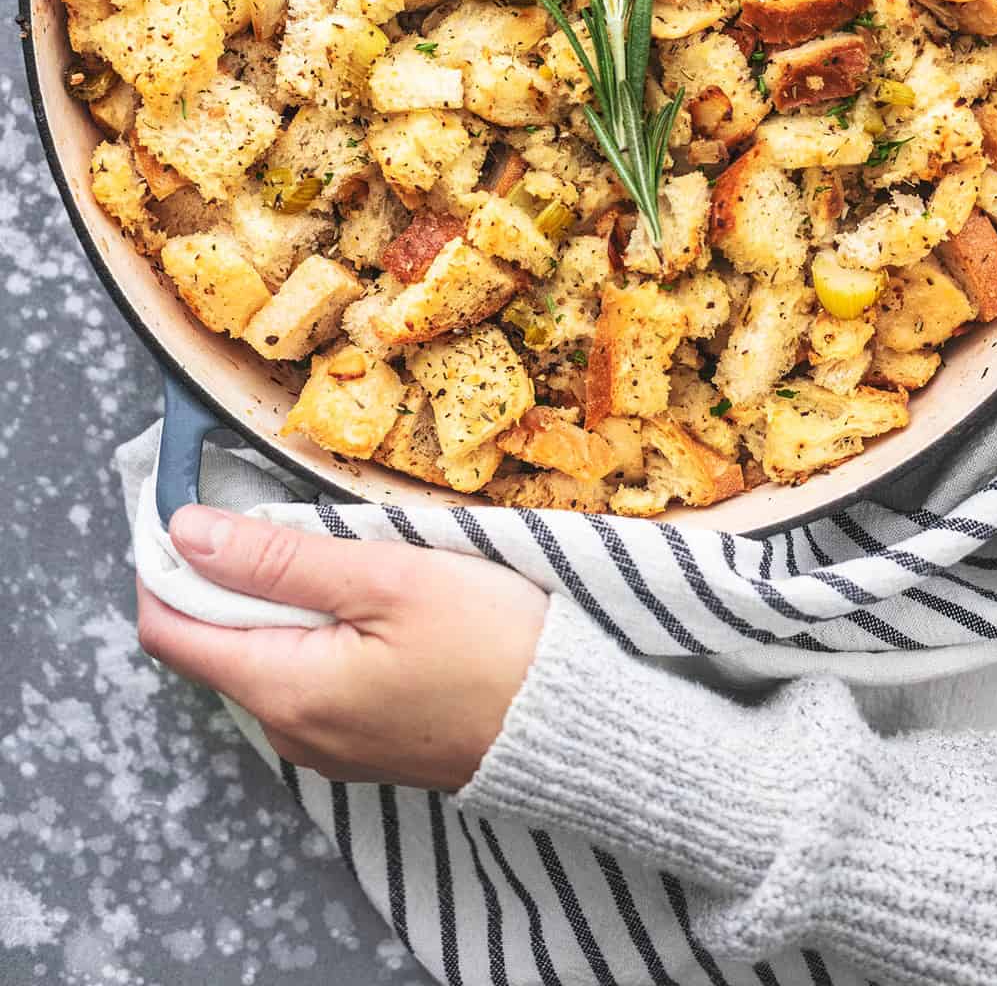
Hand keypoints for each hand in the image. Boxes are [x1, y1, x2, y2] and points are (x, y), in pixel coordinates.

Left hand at [137, 505, 546, 789]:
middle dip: (234, 573)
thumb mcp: (385, 578)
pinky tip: (372, 597)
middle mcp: (291, 731)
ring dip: (284, 598)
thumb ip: (280, 558)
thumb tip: (186, 531)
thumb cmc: (494, 642)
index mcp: (283, 689)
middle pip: (218, 640)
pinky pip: (311, 676)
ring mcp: (329, 743)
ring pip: (268, 654)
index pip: (170, 629)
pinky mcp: (367, 741)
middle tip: (292, 512)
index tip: (194, 502)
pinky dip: (320, 628)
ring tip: (347, 550)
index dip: (167, 561)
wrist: (581, 724)